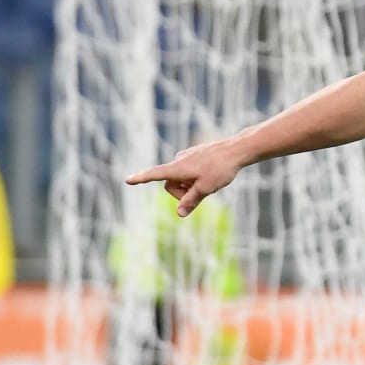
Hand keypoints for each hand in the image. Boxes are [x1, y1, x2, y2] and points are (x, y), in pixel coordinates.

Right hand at [125, 139, 242, 216]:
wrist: (237, 150)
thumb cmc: (221, 169)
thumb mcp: (206, 189)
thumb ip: (191, 201)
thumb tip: (179, 214)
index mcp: (178, 168)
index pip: (154, 174)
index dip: (141, 178)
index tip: (127, 180)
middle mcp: (178, 160)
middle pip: (170, 184)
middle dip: (182, 193)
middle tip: (203, 193)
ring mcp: (186, 157)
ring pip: (181, 179)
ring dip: (191, 185)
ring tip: (210, 182)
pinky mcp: (194, 155)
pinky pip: (189, 172)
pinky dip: (196, 178)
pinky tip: (212, 175)